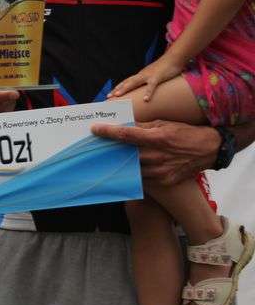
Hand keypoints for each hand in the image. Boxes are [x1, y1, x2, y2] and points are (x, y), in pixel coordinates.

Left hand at [91, 120, 218, 186]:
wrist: (209, 150)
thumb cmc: (184, 133)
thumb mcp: (163, 124)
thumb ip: (142, 127)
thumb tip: (122, 126)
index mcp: (157, 138)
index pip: (126, 135)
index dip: (108, 132)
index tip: (94, 130)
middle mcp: (158, 156)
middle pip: (126, 154)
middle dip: (111, 149)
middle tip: (97, 147)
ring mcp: (161, 171)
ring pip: (132, 168)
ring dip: (120, 163)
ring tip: (109, 158)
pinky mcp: (165, 181)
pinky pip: (143, 178)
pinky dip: (134, 173)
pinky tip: (126, 168)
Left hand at [108, 55, 184, 101]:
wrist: (173, 58)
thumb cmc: (164, 68)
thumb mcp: (154, 75)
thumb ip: (148, 82)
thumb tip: (145, 89)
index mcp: (140, 75)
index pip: (126, 82)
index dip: (118, 88)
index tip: (110, 94)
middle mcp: (142, 75)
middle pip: (126, 82)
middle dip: (117, 89)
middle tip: (108, 96)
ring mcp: (148, 75)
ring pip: (134, 82)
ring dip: (125, 89)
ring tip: (117, 96)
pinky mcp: (157, 77)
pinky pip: (152, 86)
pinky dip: (148, 93)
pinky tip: (145, 100)